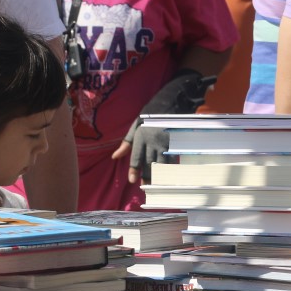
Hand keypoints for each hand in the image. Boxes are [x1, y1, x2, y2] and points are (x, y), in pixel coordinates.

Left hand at [110, 69, 215, 184]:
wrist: (170, 104)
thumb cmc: (150, 116)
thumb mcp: (135, 127)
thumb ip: (126, 143)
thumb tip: (115, 157)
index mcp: (140, 137)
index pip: (136, 157)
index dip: (134, 169)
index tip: (133, 180)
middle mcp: (152, 141)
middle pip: (148, 163)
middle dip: (147, 175)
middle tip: (145, 186)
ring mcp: (165, 142)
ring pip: (160, 163)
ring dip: (158, 175)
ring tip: (155, 184)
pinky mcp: (175, 143)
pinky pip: (171, 158)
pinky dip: (169, 167)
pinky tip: (167, 175)